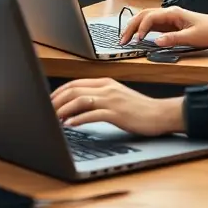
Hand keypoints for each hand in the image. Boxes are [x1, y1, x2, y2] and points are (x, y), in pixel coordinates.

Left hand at [52, 79, 183, 135]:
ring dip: (64, 110)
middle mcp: (107, 88)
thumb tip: (78, 103)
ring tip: (55, 118)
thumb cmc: (139, 108)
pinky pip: (92, 114)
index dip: (59, 92)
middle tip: (47, 110)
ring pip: (80, 100)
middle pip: (74, 90)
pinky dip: (78, 119)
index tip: (49, 100)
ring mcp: (112, 100)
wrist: (160, 113)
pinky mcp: (117, 113)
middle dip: (57, 100)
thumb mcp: (117, 96)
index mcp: (106, 82)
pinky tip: (71, 125)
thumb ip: (100, 96)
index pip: (76, 83)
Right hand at [120, 6, 207, 48]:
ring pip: (145, 19)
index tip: (137, 39)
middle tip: (122, 40)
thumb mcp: (192, 37)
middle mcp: (168, 13)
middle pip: (143, 16)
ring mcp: (168, 18)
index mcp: (172, 13)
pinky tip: (137, 37)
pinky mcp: (169, 25)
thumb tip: (156, 41)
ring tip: (125, 39)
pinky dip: (142, 30)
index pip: (150, 17)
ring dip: (134, 27)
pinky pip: (151, 25)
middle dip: (131, 26)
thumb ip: (173, 39)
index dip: (141, 28)